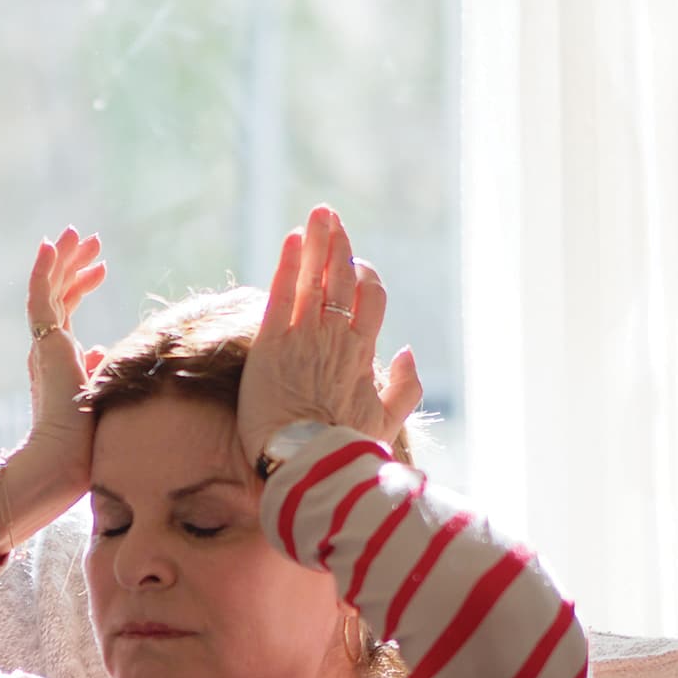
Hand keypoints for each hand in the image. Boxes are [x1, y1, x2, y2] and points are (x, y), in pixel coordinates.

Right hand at [20, 226, 108, 494]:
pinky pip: (40, 298)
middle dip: (73, 264)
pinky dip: (44, 270)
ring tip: (79, 234)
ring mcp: (44, 345)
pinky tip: (51, 245)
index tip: (101, 267)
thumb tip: (100, 349)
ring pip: (50, 290)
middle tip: (89, 239)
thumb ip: (95, 368)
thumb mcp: (97, 392)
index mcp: (57, 359)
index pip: (67, 312)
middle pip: (59, 294)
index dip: (82, 285)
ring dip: (64, 259)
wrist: (67, 454)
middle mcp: (47, 349)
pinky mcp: (44, 343)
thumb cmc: (85, 436)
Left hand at [235, 204, 422, 473]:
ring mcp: (303, 337)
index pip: (370, 299)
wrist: (303, 463)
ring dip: (317, 241)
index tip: (356, 263)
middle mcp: (335, 337)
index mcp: (362, 353)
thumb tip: (407, 350)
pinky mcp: (270, 343)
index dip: (365, 276)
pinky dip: (288, 264)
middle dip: (338, 244)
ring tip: (318, 214)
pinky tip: (291, 238)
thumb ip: (404, 386)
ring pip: (315, 278)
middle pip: (343, 278)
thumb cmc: (343, 447)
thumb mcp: (385, 421)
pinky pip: (282, 293)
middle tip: (331, 216)